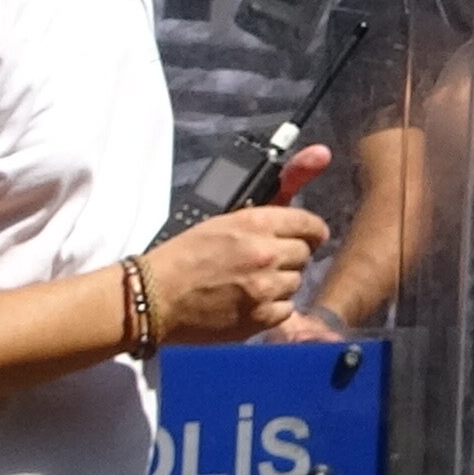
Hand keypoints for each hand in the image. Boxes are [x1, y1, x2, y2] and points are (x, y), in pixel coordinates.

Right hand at [143, 177, 331, 346]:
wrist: (153, 296)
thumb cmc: (182, 256)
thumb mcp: (222, 220)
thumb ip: (267, 206)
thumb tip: (319, 156)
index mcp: (255, 223)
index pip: (309, 224)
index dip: (311, 231)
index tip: (310, 236)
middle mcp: (265, 254)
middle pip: (305, 254)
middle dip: (291, 257)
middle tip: (268, 262)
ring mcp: (263, 288)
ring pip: (296, 282)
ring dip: (280, 283)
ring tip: (252, 283)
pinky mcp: (258, 318)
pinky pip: (286, 309)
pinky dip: (271, 308)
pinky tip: (250, 303)